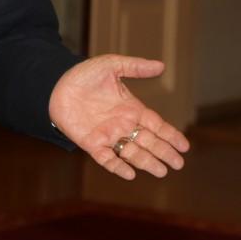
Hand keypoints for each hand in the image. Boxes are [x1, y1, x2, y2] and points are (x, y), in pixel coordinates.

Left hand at [48, 54, 189, 179]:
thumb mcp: (112, 66)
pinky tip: (130, 173)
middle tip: (179, 164)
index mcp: (132, 108)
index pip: (157, 125)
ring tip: (162, 171)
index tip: (184, 146)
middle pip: (149, 142)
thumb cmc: (84, 75)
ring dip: (147, 162)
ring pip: (132, 152)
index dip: (171, 135)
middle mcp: (123, 125)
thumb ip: (136, 67)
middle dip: (164, 152)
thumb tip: (161, 66)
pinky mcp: (92, 143)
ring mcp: (108, 135)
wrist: (55, 85)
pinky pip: (107, 158)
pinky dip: (118, 166)